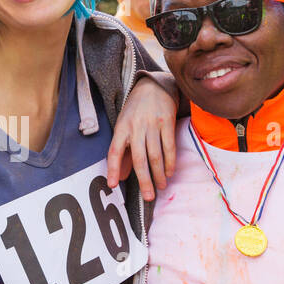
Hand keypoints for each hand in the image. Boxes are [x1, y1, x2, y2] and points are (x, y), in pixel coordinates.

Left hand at [107, 75, 177, 200]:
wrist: (154, 86)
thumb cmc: (136, 110)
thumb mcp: (124, 126)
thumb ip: (123, 152)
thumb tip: (121, 178)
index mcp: (121, 128)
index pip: (114, 151)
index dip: (113, 168)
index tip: (113, 185)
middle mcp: (135, 127)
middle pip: (139, 158)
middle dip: (144, 180)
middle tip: (148, 197)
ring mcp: (151, 124)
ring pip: (155, 155)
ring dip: (158, 174)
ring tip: (160, 187)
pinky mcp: (167, 122)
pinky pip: (169, 146)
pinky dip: (170, 162)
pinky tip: (169, 172)